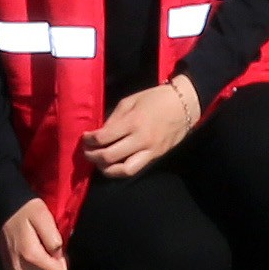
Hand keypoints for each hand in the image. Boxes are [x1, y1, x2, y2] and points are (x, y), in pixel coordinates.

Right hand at [0, 198, 70, 269]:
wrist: (3, 209)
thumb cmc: (25, 210)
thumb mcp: (44, 216)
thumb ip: (54, 239)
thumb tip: (58, 257)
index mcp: (31, 256)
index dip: (62, 261)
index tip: (56, 246)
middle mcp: (20, 268)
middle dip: (51, 261)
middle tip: (45, 242)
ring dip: (42, 261)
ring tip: (37, 243)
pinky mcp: (9, 269)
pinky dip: (33, 262)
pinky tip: (29, 247)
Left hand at [82, 78, 203, 178]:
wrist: (183, 105)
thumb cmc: (155, 98)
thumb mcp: (130, 101)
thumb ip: (114, 118)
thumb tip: (99, 134)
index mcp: (133, 122)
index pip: (104, 138)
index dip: (89, 140)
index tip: (84, 137)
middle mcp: (140, 139)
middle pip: (109, 156)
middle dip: (93, 156)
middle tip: (86, 152)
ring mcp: (149, 151)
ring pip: (123, 170)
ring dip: (106, 169)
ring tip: (99, 163)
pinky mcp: (156, 157)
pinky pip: (135, 169)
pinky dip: (121, 170)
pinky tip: (114, 165)